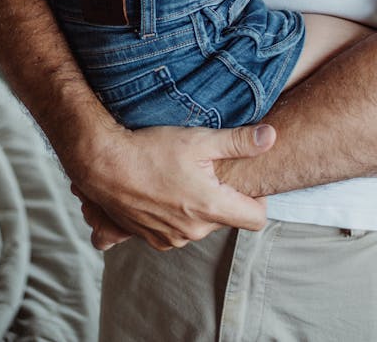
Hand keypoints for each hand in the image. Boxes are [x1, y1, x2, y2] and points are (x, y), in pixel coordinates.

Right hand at [69, 121, 275, 251]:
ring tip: (182, 177)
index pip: (256, 220)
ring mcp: (171, 239)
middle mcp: (193, 232)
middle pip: (227, 219)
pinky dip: (177, 213)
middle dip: (223, 197)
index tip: (245, 179)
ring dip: (198, 205)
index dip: (257, 199)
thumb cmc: (152, 149)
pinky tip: (165, 190)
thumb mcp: (199, 139)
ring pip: (201, 224)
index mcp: (210, 209)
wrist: (104, 165)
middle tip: (208, 169)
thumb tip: (271, 137)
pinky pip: (177, 230)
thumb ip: (239, 142)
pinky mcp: (152, 239)